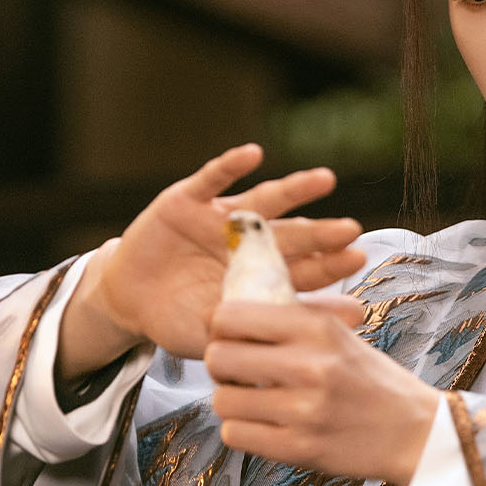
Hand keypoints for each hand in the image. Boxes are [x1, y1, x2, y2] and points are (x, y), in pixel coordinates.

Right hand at [60, 144, 367, 373]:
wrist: (127, 300)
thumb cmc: (180, 319)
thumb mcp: (224, 328)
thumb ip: (272, 323)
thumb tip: (333, 331)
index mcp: (260, 275)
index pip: (303, 270)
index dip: (330, 264)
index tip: (358, 258)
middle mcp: (247, 241)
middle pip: (292, 234)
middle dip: (321, 232)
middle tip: (351, 229)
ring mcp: (219, 219)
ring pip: (263, 200)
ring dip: (294, 190)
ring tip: (325, 180)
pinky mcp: (187, 200)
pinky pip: (211, 179)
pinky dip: (231, 166)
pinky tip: (253, 154)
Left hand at [204, 294, 442, 485]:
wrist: (414, 432)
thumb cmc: (370, 379)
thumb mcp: (339, 334)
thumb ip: (289, 319)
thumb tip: (225, 311)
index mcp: (317, 328)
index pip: (230, 315)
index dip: (219, 325)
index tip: (228, 335)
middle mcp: (309, 366)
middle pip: (218, 357)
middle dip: (220, 365)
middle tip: (236, 371)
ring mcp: (303, 411)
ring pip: (222, 400)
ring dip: (231, 400)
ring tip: (253, 400)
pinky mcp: (299, 449)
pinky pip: (235, 434)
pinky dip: (242, 430)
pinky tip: (262, 424)